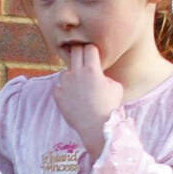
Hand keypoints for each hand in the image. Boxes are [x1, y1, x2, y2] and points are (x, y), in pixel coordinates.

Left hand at [54, 44, 122, 158]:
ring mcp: (65, 84)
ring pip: (65, 70)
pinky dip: (65, 88)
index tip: (94, 53)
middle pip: (74, 50)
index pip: (89, 47)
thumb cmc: (109, 106)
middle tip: (83, 59)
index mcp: (92, 69)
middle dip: (79, 52)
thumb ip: (104, 74)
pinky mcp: (57, 95)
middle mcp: (76, 74)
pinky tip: (73, 96)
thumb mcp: (115, 86)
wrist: (95, 127)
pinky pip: (59, 85)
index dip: (92, 48)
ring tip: (79, 85)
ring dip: (71, 73)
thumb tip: (98, 72)